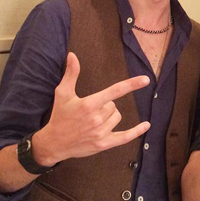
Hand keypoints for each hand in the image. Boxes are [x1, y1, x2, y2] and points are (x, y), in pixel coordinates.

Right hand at [33, 52, 150, 165]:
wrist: (53, 143)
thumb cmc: (59, 116)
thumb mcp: (62, 93)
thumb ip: (71, 74)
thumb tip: (72, 55)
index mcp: (89, 104)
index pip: (115, 91)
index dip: (131, 84)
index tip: (146, 79)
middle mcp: (97, 118)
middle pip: (114, 105)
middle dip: (105, 105)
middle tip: (90, 111)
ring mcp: (101, 133)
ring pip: (117, 117)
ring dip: (110, 116)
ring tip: (94, 120)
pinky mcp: (103, 144)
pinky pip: (125, 137)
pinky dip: (136, 132)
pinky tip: (146, 125)